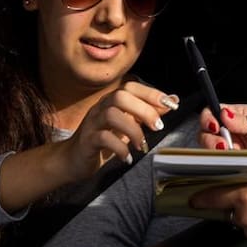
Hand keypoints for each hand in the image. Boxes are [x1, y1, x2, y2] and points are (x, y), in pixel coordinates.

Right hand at [63, 81, 177, 178]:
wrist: (73, 159)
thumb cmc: (103, 140)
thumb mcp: (128, 124)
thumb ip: (148, 111)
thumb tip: (172, 100)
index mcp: (112, 101)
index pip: (131, 87)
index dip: (152, 93)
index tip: (171, 104)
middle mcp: (101, 108)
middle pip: (121, 96)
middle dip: (144, 110)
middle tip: (158, 127)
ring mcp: (92, 123)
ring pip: (111, 115)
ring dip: (132, 130)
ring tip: (142, 145)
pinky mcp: (87, 141)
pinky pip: (102, 139)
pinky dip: (119, 148)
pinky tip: (127, 157)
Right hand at [198, 103, 246, 168]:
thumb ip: (244, 121)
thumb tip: (224, 114)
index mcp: (235, 116)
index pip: (211, 113)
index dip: (208, 120)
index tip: (215, 127)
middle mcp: (229, 132)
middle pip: (206, 133)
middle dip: (211, 140)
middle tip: (224, 146)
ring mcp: (230, 149)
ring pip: (210, 150)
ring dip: (216, 154)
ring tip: (231, 156)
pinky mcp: (233, 165)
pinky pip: (220, 165)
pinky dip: (222, 166)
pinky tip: (231, 166)